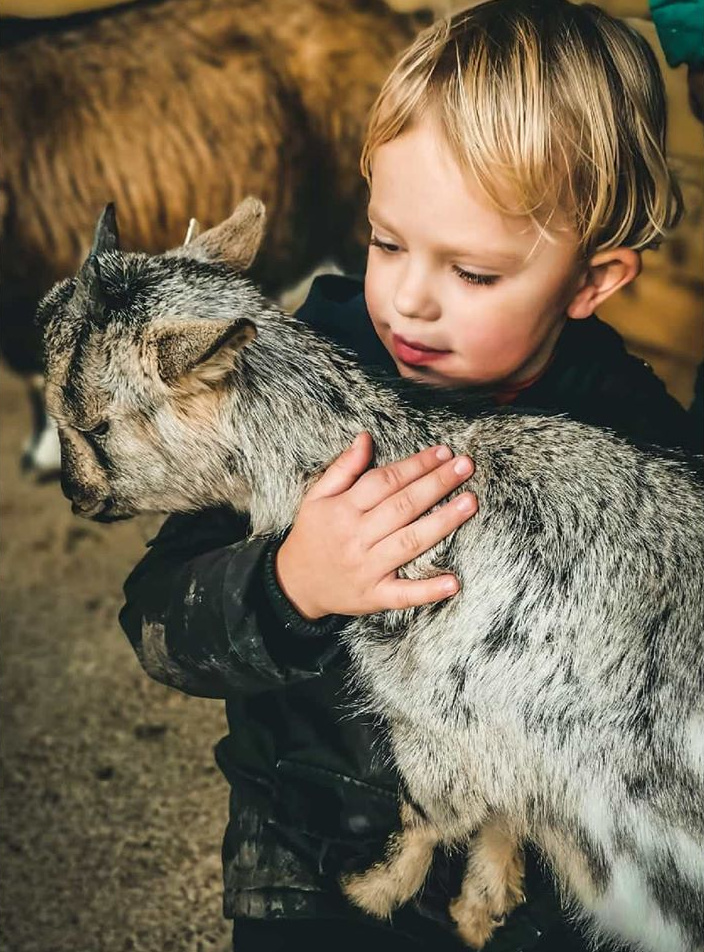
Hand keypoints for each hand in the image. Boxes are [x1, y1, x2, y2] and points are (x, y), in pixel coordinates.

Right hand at [275, 432, 476, 619]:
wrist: (295, 585)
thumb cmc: (312, 535)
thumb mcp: (317, 497)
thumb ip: (343, 468)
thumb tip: (365, 438)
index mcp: (343, 510)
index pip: (385, 481)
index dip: (415, 465)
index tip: (442, 452)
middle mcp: (357, 537)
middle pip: (402, 506)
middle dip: (436, 484)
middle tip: (465, 466)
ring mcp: (367, 568)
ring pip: (409, 542)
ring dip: (442, 523)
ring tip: (469, 503)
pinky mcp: (375, 596)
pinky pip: (404, 595)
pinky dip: (429, 590)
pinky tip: (453, 582)